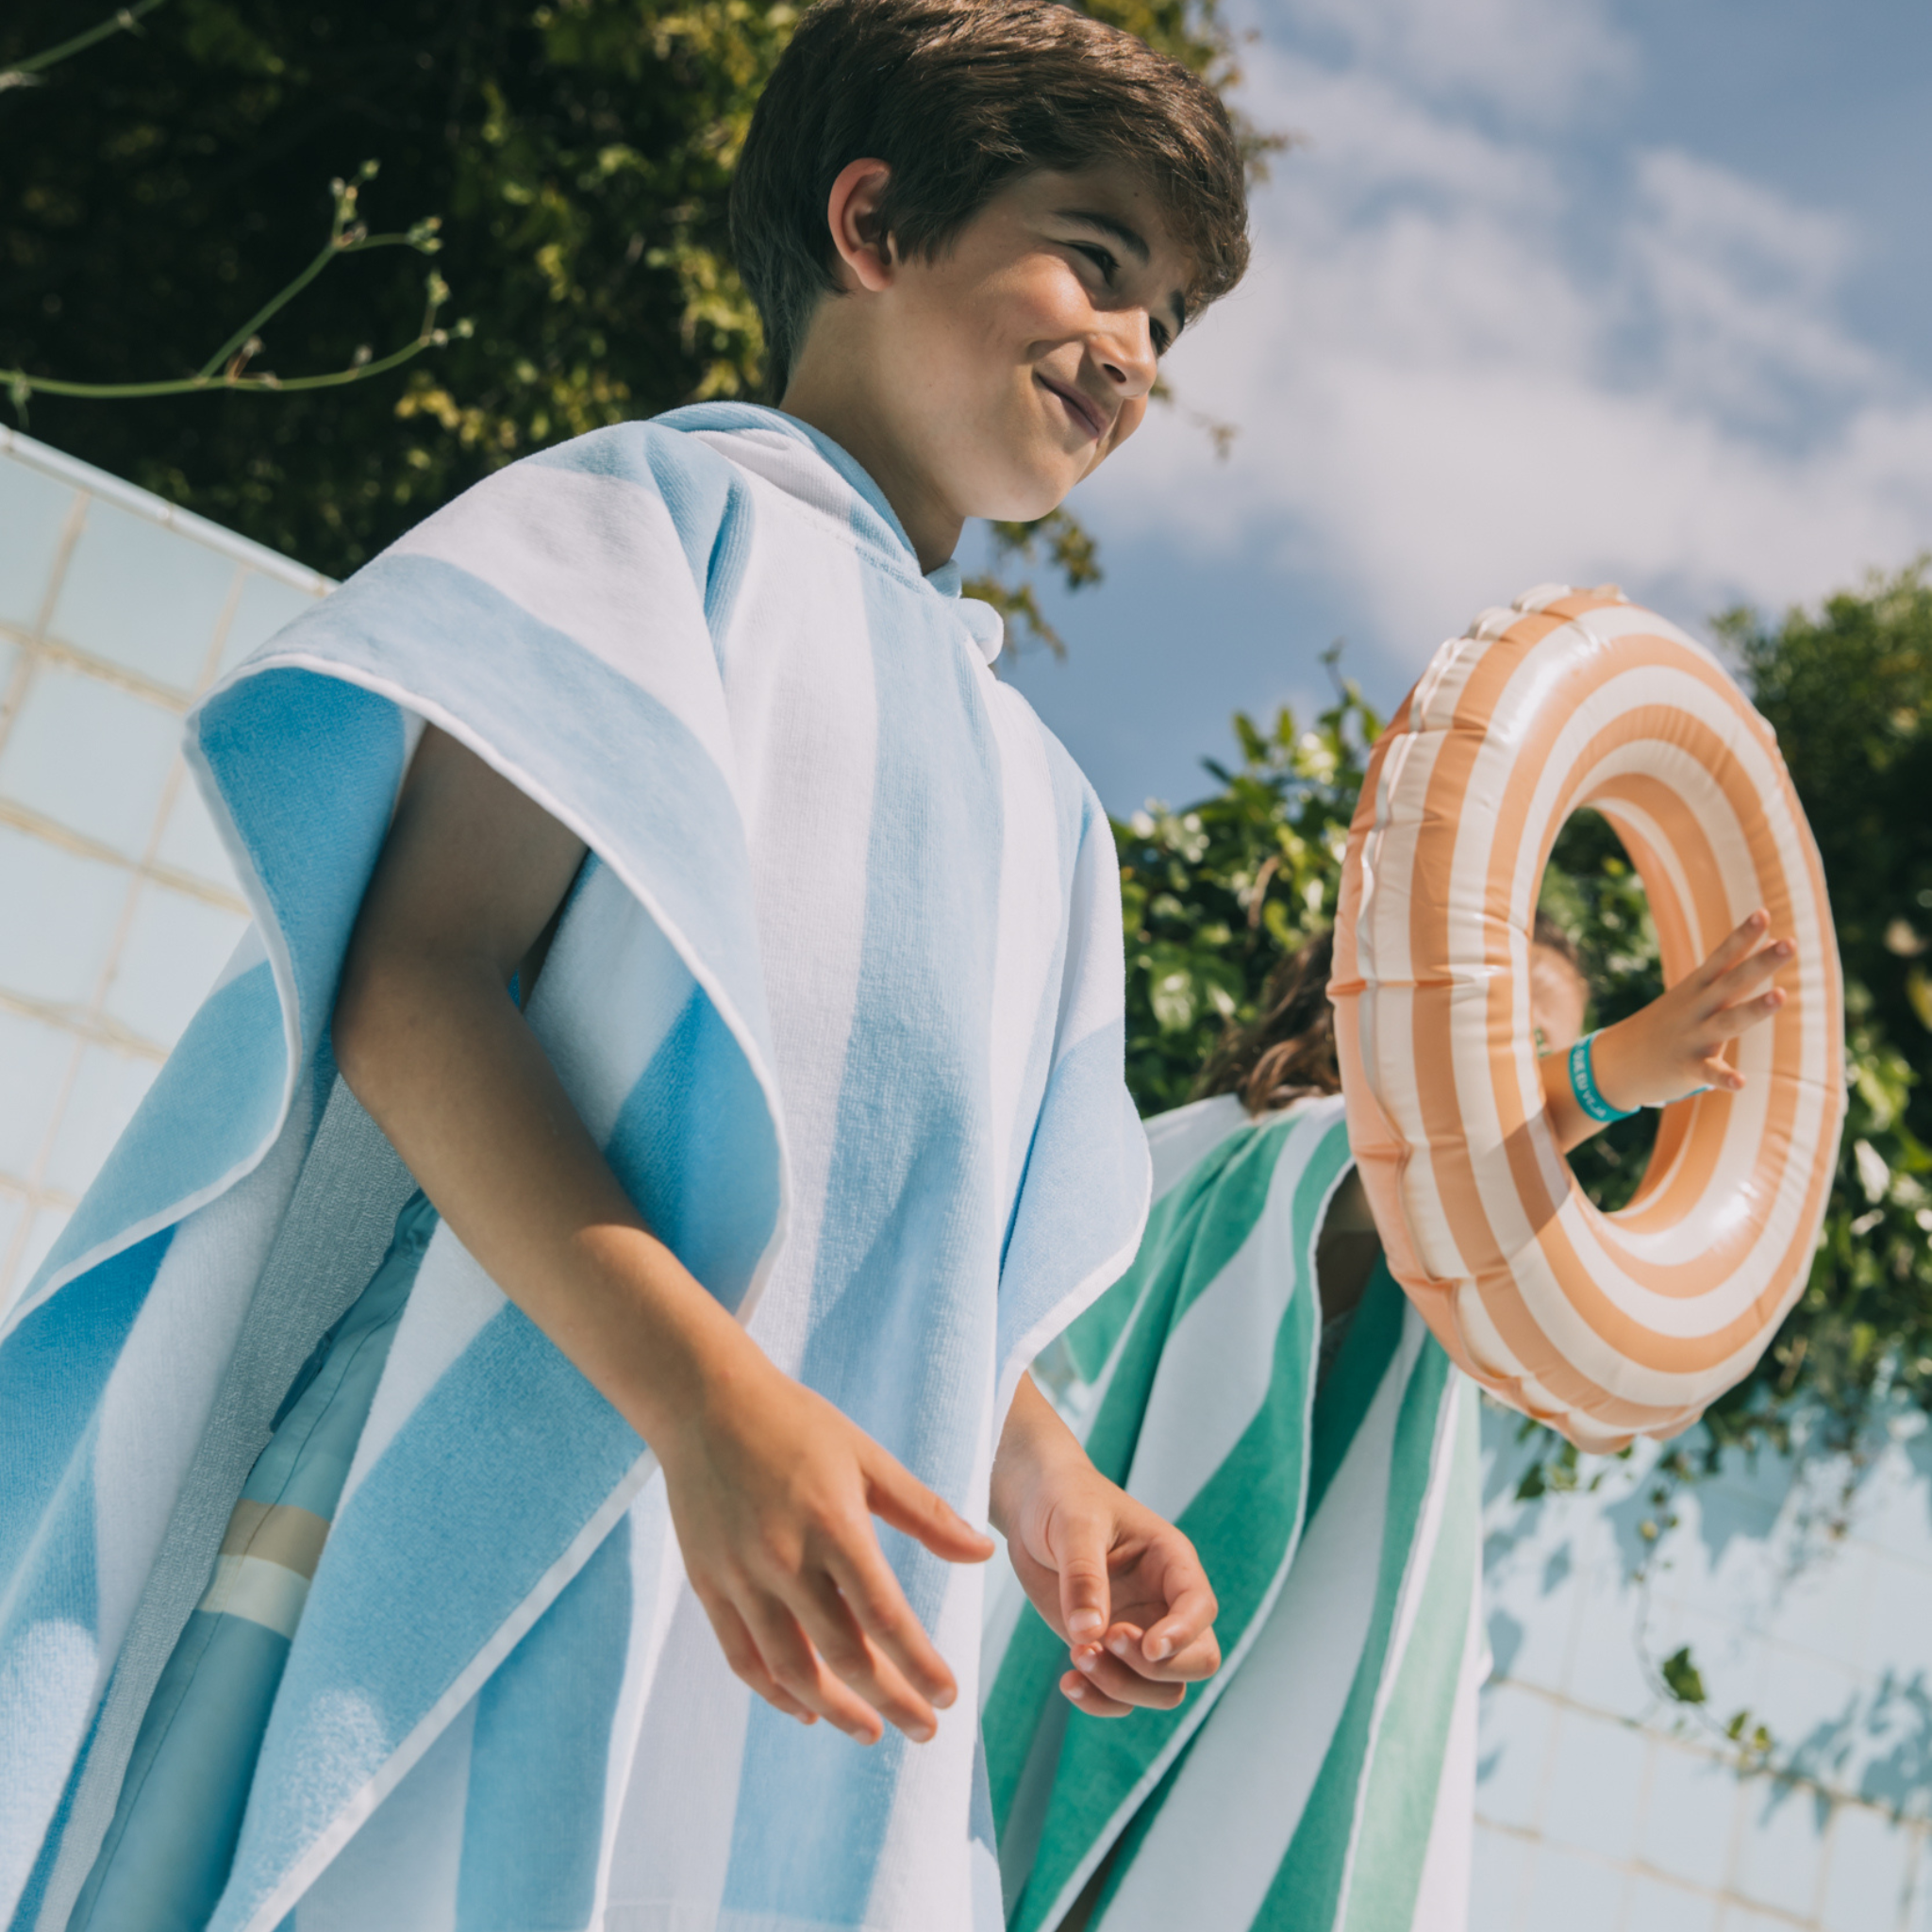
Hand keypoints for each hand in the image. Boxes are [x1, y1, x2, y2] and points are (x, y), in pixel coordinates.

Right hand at [656, 1335, 993, 1746]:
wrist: (705, 1402)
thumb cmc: (797, 1424)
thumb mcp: (868, 1458)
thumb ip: (925, 1512)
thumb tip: (982, 1554)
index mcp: (833, 1525)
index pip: (884, 1617)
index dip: (918, 1665)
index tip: (948, 1696)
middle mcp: (785, 1559)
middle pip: (842, 1654)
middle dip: (889, 1700)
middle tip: (925, 1729)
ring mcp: (741, 1577)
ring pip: (790, 1668)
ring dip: (834, 1709)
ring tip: (870, 1732)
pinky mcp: (709, 1584)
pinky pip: (742, 1657)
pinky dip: (774, 1693)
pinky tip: (805, 1709)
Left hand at [992, 1378, 1219, 1718]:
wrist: (1033, 1507)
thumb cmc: (1065, 1499)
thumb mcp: (1075, 1525)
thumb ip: (1084, 1576)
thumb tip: (1090, 1633)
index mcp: (1171, 1562)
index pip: (1200, 1608)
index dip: (1184, 1635)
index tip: (1148, 1646)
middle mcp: (1164, 1602)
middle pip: (1197, 1660)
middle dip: (1155, 1668)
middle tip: (1105, 1640)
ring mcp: (1139, 1631)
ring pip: (1162, 1689)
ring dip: (1123, 1687)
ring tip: (1077, 1656)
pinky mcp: (1108, 1651)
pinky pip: (1122, 1696)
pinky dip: (1100, 1701)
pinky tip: (1069, 1682)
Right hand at [1589, 908, 1792, 1113]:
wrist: (1619, 1061)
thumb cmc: (1666, 1025)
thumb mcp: (1694, 995)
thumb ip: (1731, 975)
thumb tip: (1769, 946)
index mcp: (1698, 989)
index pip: (1723, 957)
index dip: (1743, 936)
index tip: (1763, 913)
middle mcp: (1697, 1008)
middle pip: (1733, 982)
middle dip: (1761, 963)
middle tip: (1790, 944)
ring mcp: (1691, 1037)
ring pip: (1727, 1022)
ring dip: (1754, 1009)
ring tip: (1781, 995)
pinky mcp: (1687, 1068)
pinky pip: (1707, 1073)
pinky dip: (1723, 1078)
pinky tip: (1740, 1082)